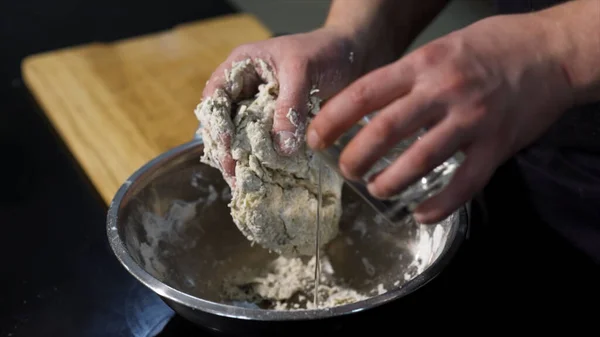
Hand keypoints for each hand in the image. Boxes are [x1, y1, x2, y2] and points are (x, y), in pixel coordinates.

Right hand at [201, 27, 366, 184]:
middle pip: (224, 121)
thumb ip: (289, 106)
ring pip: (242, 136)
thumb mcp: (303, 71)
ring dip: (242, 158)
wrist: (355, 56)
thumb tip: (281, 148)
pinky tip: (263, 178)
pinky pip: (264, 144)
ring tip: (242, 184)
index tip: (225, 143)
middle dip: (225, 148)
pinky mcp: (278, 124)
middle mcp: (245, 88)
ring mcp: (261, 107)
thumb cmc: (325, 51)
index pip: (216, 94)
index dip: (215, 119)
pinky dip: (262, 160)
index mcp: (242, 65)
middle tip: (232, 174)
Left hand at [307, 13, 574, 222]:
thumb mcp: (440, 49)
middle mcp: (443, 91)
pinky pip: (464, 184)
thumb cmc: (492, 46)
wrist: (552, 51)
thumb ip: (406, 77)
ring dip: (389, 181)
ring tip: (376, 189)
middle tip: (346, 170)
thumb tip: (366, 107)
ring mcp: (471, 120)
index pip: (364, 95)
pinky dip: (438, 205)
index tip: (316, 138)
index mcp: (423, 65)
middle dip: (355, 156)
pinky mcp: (496, 146)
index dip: (333, 120)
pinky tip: (420, 214)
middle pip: (384, 130)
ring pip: (419, 160)